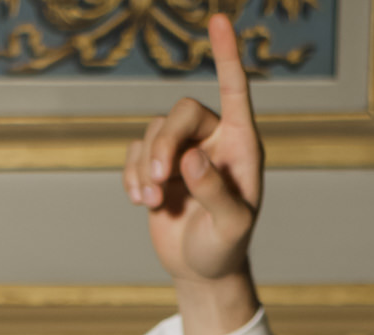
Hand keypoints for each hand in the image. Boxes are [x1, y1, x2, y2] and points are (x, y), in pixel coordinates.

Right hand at [122, 12, 261, 334]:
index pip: (234, 90)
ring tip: (151, 202)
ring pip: (153, 132)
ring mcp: (182, 150)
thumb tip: (192, 159)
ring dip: (145, 166)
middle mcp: (212, 138)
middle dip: (164, 145)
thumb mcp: (231, 226)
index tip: (218, 20)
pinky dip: (133, 177)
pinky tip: (142, 202)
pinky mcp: (157, 167)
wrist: (203, 271)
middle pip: (180, 113)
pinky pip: (135, 153)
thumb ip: (217, 192)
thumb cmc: (226, 247)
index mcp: (241, 143)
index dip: (226, 56)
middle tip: (159, 183)